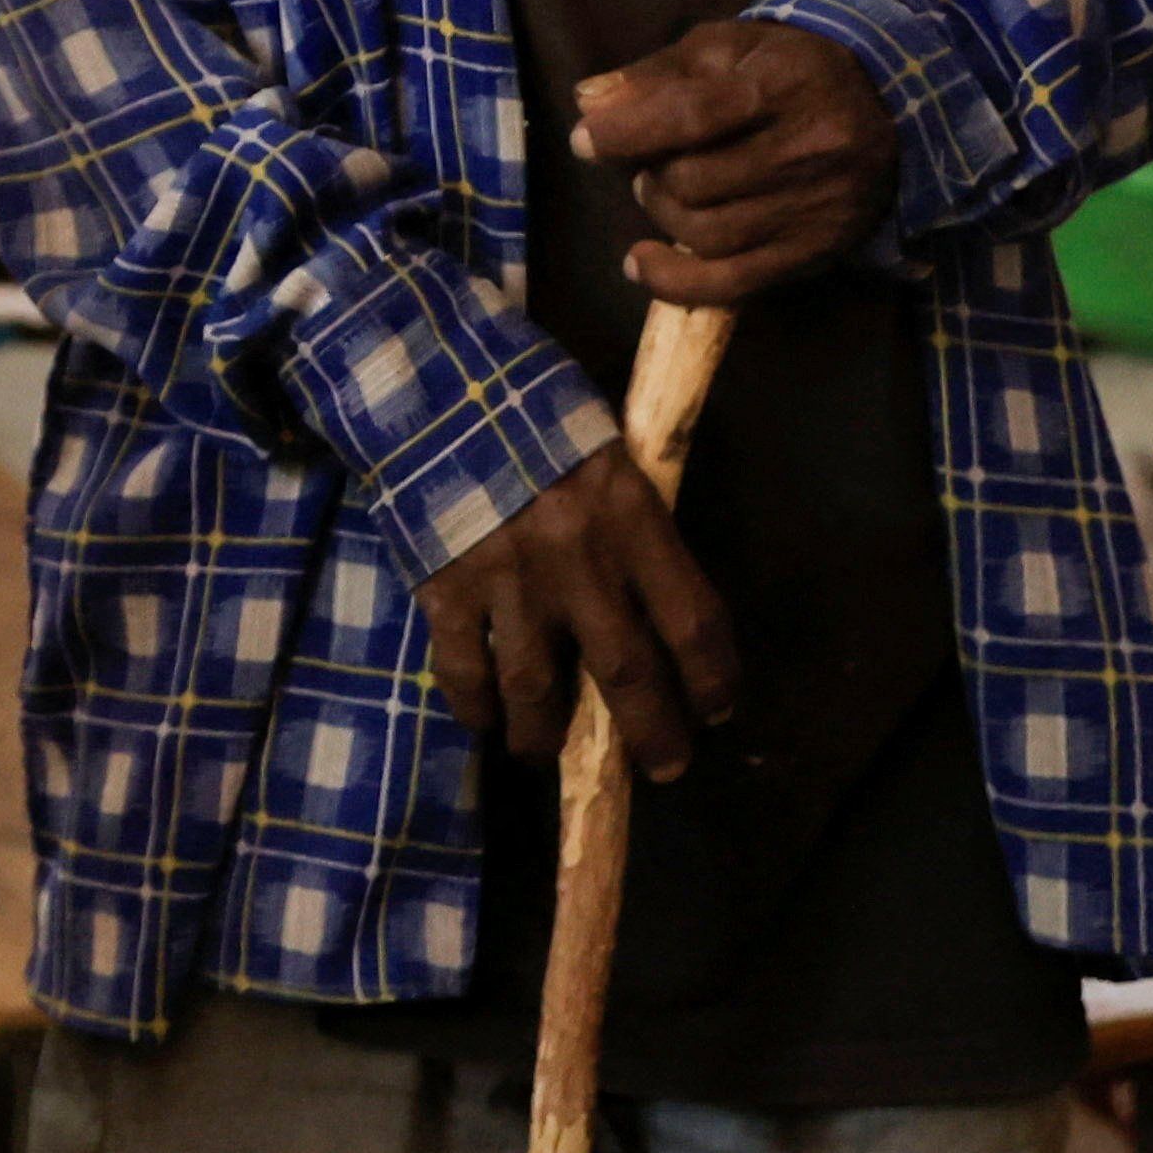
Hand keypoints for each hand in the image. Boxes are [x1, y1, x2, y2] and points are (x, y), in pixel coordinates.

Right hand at [417, 441, 737, 774]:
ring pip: (536, 691)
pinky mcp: (446, 589)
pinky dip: (474, 706)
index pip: (693, 619)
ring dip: (545, 736)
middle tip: (663, 766)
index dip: (713, 677)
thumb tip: (654, 598)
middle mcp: (579, 561)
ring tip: (544, 752)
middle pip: (627, 674)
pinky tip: (483, 720)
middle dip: (651, 733)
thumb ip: (635, 524)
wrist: (436, 386)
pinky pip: (463, 670)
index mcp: (632, 519)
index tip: (717, 709)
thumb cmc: (536, 415)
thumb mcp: (609, 456)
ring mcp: (508, 581)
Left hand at [575, 20, 897, 306]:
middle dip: (650, 173)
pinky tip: (641, 263)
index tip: (586, 141)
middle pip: (693, 181)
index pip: (692, 115)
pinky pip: (731, 285)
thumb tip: (588, 101)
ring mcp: (815, 208)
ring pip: (706, 233)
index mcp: (784, 83)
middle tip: (649, 161)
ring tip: (666, 191)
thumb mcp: (727, 48)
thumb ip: (656, 73)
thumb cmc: (788, 71)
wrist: (888, 110)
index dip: (627, 133)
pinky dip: (673, 283)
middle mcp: (808, 148)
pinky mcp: (814, 252)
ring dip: (663, 215)